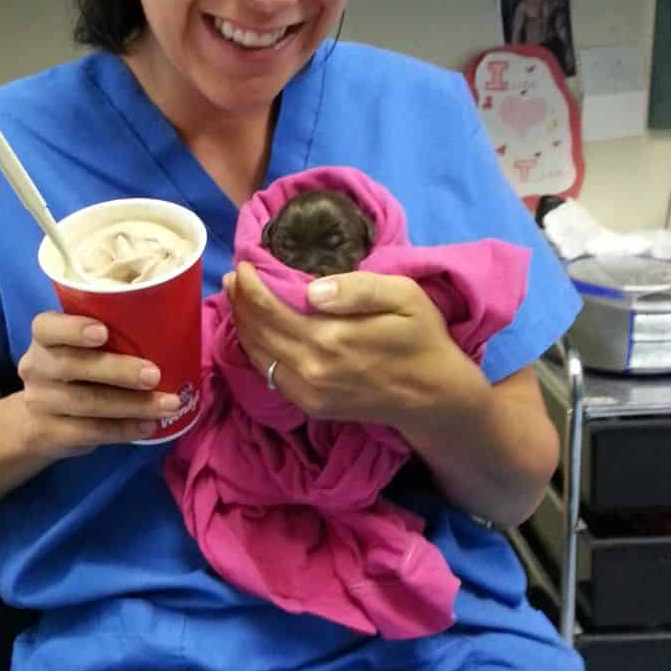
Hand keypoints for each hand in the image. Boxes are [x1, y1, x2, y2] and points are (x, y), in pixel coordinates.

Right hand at [16, 311, 181, 457]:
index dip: (73, 328)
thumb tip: (173, 329)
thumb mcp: (83, 349)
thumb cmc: (79, 372)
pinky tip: (149, 426)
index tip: (103, 332)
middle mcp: (36, 367)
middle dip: (118, 370)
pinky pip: (89, 431)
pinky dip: (123, 429)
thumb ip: (113, 337)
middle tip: (154, 374)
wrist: (40, 422)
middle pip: (72, 366)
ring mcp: (39, 402)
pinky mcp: (49, 433)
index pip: (47, 326)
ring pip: (86, 402)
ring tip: (168, 404)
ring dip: (132, 404)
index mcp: (45, 338)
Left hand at [224, 263, 490, 433]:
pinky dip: (257, 351)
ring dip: (243, 325)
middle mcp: (311, 368)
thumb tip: (312, 289)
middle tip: (235, 278)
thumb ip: (358, 290)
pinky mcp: (311, 406)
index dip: (250, 285)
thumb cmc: (423, 339)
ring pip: (257, 355)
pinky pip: (270, 375)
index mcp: (330, 338)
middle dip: (240, 302)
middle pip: (256, 331)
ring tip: (239, 300)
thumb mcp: (405, 297)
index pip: (269, 308)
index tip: (245, 264)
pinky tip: (259, 333)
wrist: (435, 397)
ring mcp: (308, 392)